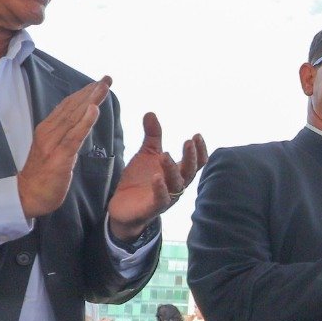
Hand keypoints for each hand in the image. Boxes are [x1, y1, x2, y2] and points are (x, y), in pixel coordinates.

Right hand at [20, 78, 110, 218]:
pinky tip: (94, 109)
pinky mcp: (59, 157)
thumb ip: (63, 134)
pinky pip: (74, 136)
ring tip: (103, 86)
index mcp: (48, 128)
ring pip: (74, 117)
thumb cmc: (42, 174)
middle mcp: (49, 131)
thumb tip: (77, 122)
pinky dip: (85, 121)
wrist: (27, 195)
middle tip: (107, 78)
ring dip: (90, 100)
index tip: (99, 81)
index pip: (68, 106)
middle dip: (91, 91)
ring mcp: (53, 143)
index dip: (84, 92)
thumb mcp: (52, 148)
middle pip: (73, 106)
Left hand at [107, 112, 208, 242]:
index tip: (197, 135)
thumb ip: (152, 136)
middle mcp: (176, 186)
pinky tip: (156, 177)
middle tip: (188, 141)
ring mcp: (166, 198)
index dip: (199, 150)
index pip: (195, 162)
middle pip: (189, 172)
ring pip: (175, 184)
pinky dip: (160, 188)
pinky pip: (160, 199)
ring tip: (166, 154)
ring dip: (172, 169)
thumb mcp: (146, 155)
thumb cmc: (139, 181)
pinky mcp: (152, 208)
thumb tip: (151, 113)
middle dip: (191, 157)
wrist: (122, 207)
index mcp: (177, 172)